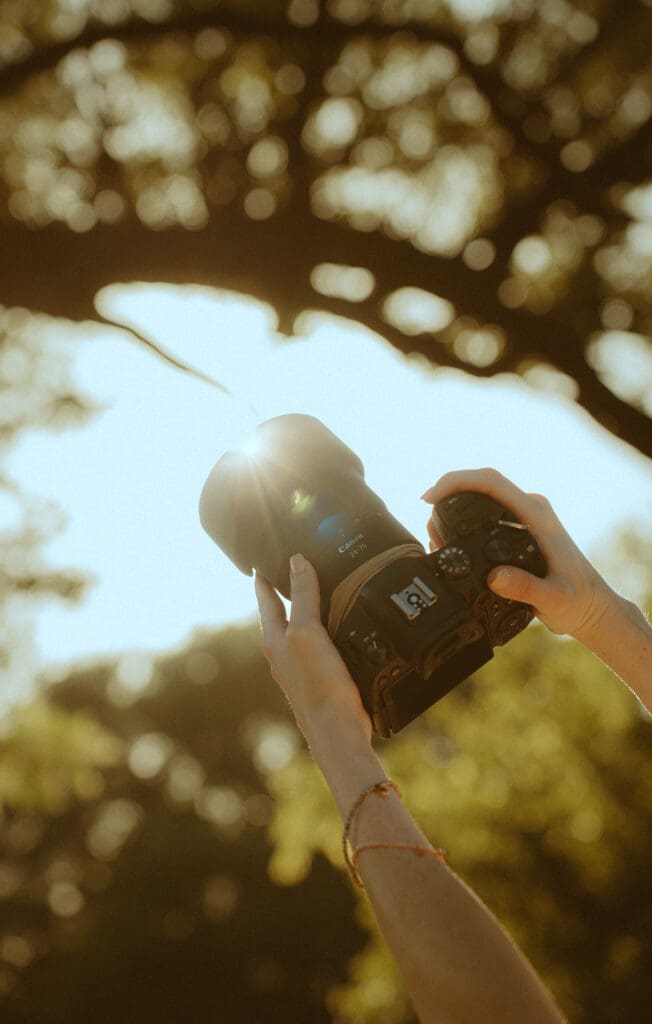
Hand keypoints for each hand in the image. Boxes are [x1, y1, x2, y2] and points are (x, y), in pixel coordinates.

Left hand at [254, 554, 371, 747]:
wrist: (338, 731)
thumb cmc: (317, 684)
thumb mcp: (306, 632)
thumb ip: (302, 597)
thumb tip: (296, 561)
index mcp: (275, 639)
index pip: (266, 598)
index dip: (264, 577)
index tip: (261, 560)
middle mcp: (284, 653)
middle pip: (280, 614)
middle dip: (283, 593)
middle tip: (288, 571)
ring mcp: (302, 667)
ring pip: (300, 631)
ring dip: (305, 612)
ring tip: (314, 594)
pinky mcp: (322, 678)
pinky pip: (320, 646)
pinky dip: (325, 632)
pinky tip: (338, 631)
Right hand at [421, 468, 612, 640]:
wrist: (590, 606)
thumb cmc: (576, 601)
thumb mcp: (554, 599)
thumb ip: (526, 588)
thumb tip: (494, 578)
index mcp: (537, 515)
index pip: (491, 483)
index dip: (456, 482)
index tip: (430, 498)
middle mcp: (530, 509)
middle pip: (481, 483)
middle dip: (447, 493)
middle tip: (428, 523)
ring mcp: (524, 516)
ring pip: (481, 496)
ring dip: (453, 506)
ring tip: (436, 538)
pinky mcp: (517, 527)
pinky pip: (484, 511)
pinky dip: (462, 519)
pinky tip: (449, 540)